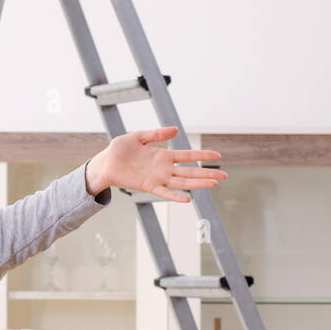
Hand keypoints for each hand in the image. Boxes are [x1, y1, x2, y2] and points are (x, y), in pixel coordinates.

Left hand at [85, 127, 225, 201]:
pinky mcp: (148, 187)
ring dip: (198, 184)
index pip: (187, 155)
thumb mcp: (139, 137)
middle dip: (207, 173)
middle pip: (190, 171)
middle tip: (224, 176)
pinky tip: (188, 199)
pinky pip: (164, 193)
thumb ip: (156, 135)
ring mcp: (157, 179)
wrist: (105, 162)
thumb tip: (175, 130)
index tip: (218, 156)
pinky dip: (175, 196)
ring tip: (214, 184)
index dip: (202, 154)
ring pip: (182, 183)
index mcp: (163, 155)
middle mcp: (164, 169)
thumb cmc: (120, 150)